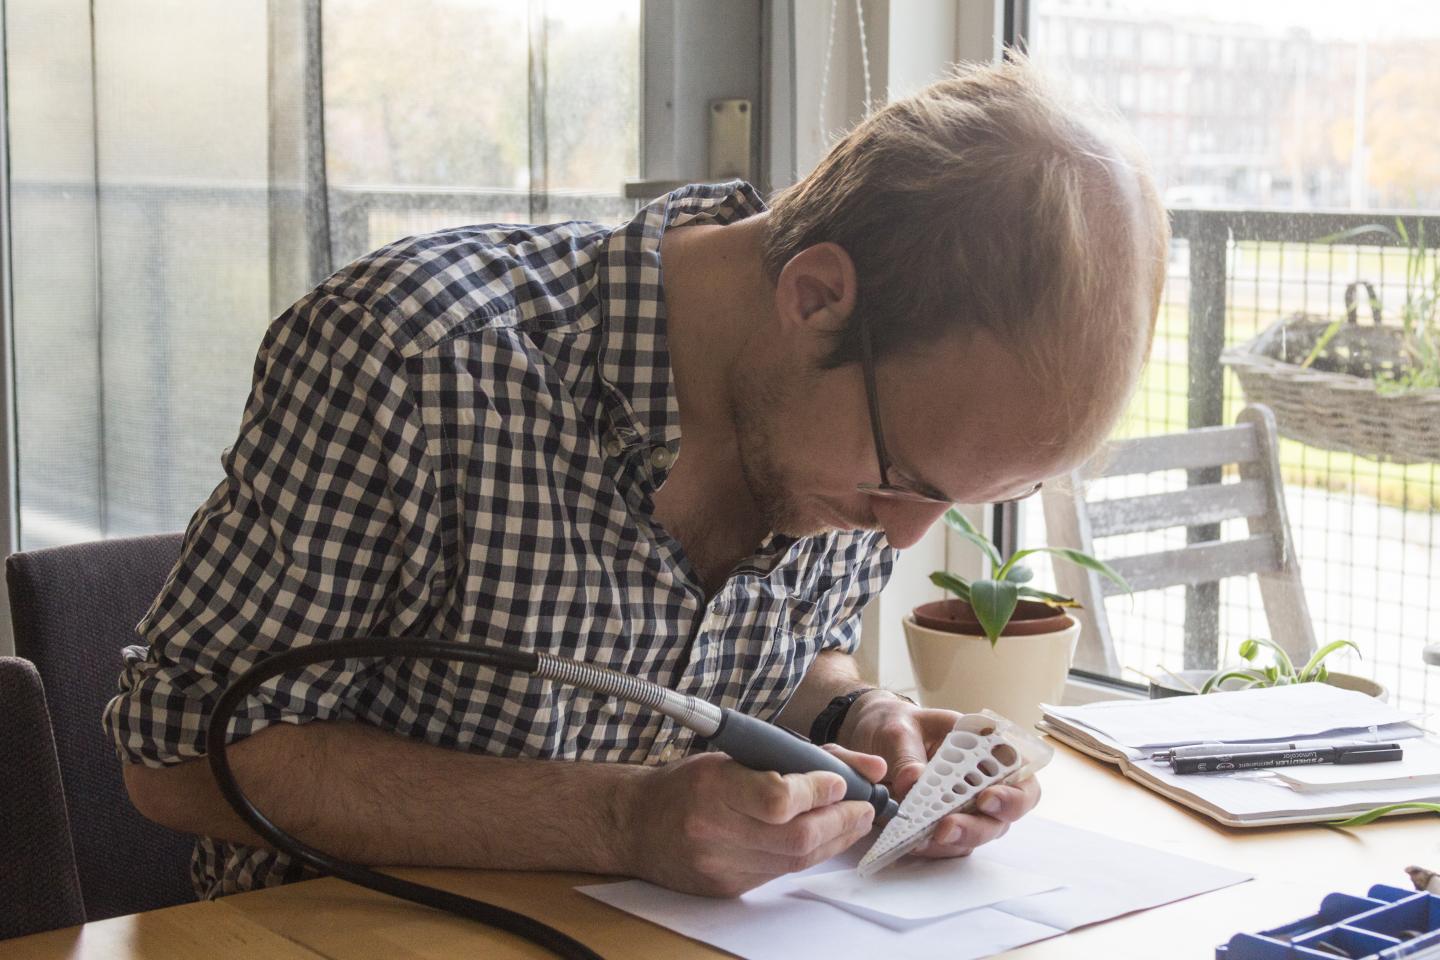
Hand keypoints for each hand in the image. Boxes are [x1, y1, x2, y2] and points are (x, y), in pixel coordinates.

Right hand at [617, 747, 885, 896]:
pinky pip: (782, 873)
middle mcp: (714, 831)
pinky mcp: (727, 888)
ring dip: (835, 840)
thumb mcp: (734, 754)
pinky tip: (820, 837)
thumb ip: (799, 756)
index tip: (841, 782)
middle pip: (796, 837)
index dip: (818, 791)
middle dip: (842, 822)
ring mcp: (720, 866)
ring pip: (796, 861)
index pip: (779, 798)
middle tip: (864, 807)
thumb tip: (867, 767)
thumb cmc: (687, 783)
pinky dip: (809, 854)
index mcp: (713, 788)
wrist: (636, 825)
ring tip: (851, 820)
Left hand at [839, 694, 1040, 858]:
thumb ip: (907, 755)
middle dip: (977, 826)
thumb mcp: (899, 731)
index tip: (985, 799)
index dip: (1013, 794)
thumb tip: (913, 780)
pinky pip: (949, 845)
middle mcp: (985, 781)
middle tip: (946, 828)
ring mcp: (967, 807)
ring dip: (953, 840)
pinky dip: (933, 847)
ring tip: (922, 839)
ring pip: (977, 835)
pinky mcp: (945, 825)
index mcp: (986, 748)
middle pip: (1002, 816)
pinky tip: (913, 842)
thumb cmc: (899, 725)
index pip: (1021, 775)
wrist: (875, 737)